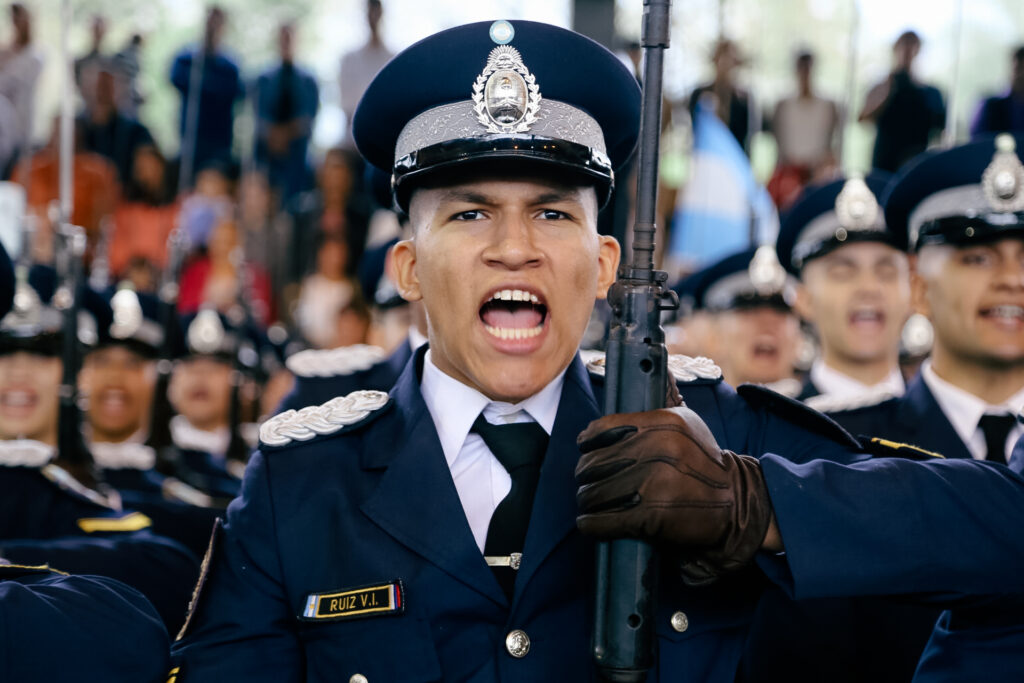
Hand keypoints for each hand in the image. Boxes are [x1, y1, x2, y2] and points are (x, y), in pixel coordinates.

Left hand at [575, 406, 774, 575]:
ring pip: (594, 493)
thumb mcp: (688, 423)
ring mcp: (654, 483)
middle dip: (586, 476)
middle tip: (589, 483)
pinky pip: (602, 520)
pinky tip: (592, 522)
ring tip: (592, 504)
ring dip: (588, 502)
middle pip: (594, 464)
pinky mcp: (651, 516)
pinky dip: (592, 524)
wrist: (736, 502)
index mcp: (664, 423)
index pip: (603, 428)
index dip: (588, 441)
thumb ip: (667, 397)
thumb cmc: (704, 462)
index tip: (585, 449)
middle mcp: (658, 450)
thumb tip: (661, 366)